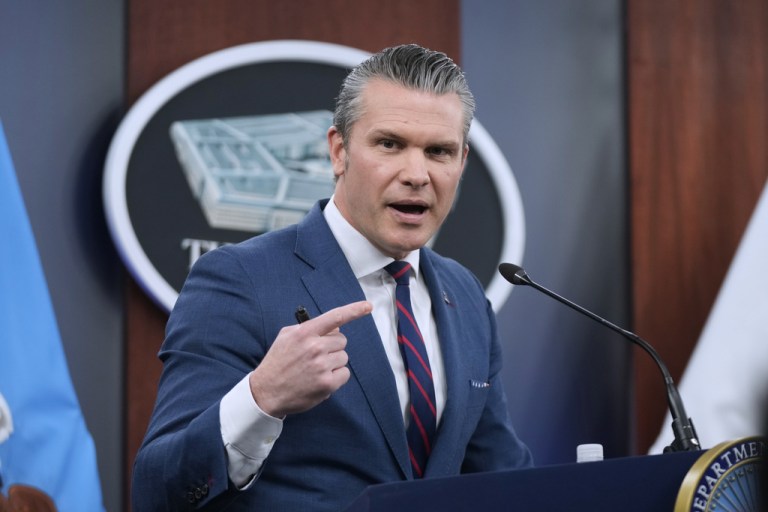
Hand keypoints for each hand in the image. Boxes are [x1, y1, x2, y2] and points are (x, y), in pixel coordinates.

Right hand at [248, 300, 372, 417]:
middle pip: (342, 340)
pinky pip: (344, 374)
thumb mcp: (287, 336)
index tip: (368, 306)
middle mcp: (314, 347)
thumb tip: (334, 325)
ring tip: (314, 369)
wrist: (266, 392)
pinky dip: (336, 377)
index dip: (354, 310)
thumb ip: (309, 327)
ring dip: (333, 363)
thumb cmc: (278, 362)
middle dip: (332, 347)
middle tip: (315, 356)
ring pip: (343, 357)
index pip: (335, 317)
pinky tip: (320, 380)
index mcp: (304, 333)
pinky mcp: (327, 384)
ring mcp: (322, 366)